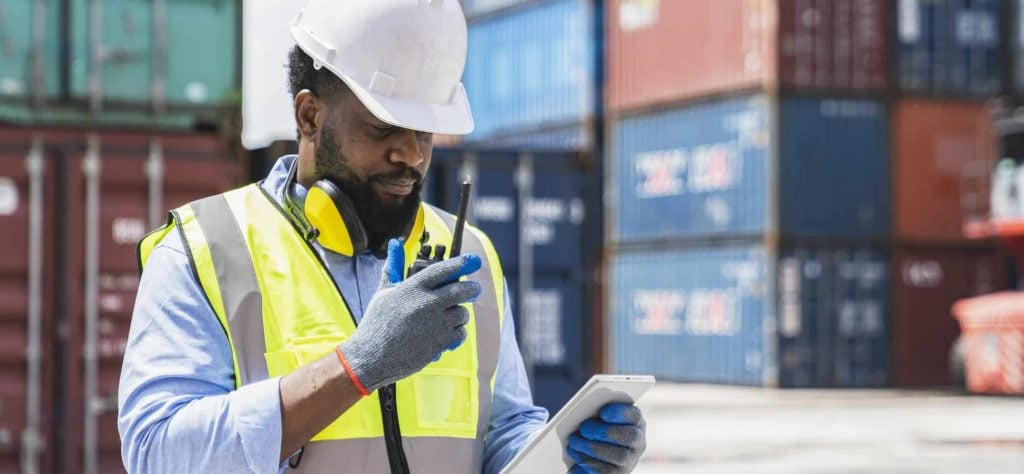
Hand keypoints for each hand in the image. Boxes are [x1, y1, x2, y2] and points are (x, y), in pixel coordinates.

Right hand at [338, 238, 480, 392]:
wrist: (372, 357)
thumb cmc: (376, 323)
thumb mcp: (383, 292)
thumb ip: (393, 267)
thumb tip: (395, 243)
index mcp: (413, 288)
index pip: (443, 269)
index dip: (461, 262)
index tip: (473, 259)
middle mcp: (427, 303)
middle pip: (462, 290)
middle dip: (472, 289)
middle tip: (474, 289)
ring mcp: (435, 323)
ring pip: (462, 313)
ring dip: (460, 314)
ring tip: (450, 317)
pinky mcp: (440, 342)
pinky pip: (460, 333)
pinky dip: (457, 333)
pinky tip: (448, 333)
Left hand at [567, 403, 646, 473]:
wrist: (593, 457)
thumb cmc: (595, 433)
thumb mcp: (598, 419)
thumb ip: (597, 413)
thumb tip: (587, 412)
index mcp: (635, 424)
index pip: (635, 415)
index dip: (621, 412)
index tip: (603, 412)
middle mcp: (638, 444)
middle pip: (630, 436)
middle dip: (604, 431)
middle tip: (584, 428)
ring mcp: (630, 462)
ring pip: (619, 455)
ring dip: (592, 447)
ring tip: (574, 440)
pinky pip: (606, 470)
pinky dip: (587, 460)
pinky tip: (575, 452)